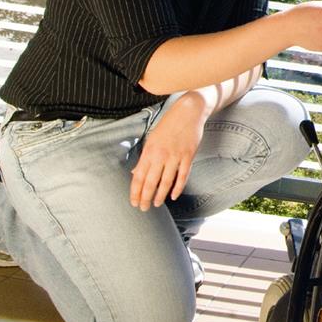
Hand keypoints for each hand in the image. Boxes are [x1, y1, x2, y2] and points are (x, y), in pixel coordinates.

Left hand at [129, 96, 206, 210]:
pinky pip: (182, 176)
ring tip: (156, 204)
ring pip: (166, 182)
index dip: (135, 191)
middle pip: (151, 182)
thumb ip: (144, 158)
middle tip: (143, 209)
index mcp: (149, 151)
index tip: (134, 202)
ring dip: (160, 195)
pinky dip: (178, 187)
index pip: (138, 176)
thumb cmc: (168, 125)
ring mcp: (175, 156)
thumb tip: (134, 173)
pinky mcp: (188, 156)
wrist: (188, 112)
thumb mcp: (152, 139)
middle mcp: (161, 155)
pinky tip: (173, 196)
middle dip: (145, 197)